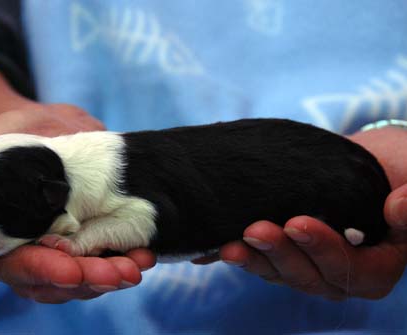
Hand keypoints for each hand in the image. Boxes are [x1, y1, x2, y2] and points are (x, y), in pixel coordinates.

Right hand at [0, 105, 155, 301]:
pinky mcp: (84, 243)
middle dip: (92, 279)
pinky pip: (103, 261)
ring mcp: (57, 252)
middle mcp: (24, 255)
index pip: (19, 267)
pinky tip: (144, 252)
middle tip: (126, 271)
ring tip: (141, 262)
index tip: (76, 271)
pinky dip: (124, 259)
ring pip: (83, 280)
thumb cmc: (4, 138)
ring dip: (114, 275)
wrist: (37, 128)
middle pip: (57, 281)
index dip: (48, 272)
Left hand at [197, 127, 406, 299]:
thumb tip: (397, 206)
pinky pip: (261, 260)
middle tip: (256, 230)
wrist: (369, 166)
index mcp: (376, 268)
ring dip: (254, 259)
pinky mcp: (283, 254)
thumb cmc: (397, 175)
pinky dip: (241, 254)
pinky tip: (216, 245)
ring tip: (229, 244)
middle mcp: (339, 275)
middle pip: (308, 276)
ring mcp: (308, 266)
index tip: (298, 223)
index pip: (350, 270)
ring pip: (278, 272)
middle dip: (280, 254)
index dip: (323, 250)